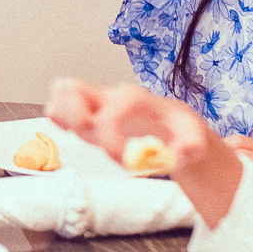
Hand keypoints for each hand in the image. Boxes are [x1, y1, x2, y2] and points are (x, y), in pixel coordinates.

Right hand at [47, 77, 246, 226]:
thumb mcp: (194, 139)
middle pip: (73, 89)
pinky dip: (58, 119)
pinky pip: (59, 105)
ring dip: (64, 117)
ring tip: (84, 138)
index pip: (111, 113)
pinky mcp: (85, 112)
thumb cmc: (178, 130)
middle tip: (92, 142)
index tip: (124, 162)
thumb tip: (176, 155)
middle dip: (75, 118)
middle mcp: (110, 96)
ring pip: (61, 93)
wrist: (170, 126)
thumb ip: (190, 147)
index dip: (111, 140)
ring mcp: (95, 102)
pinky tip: (73, 133)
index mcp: (135, 99)